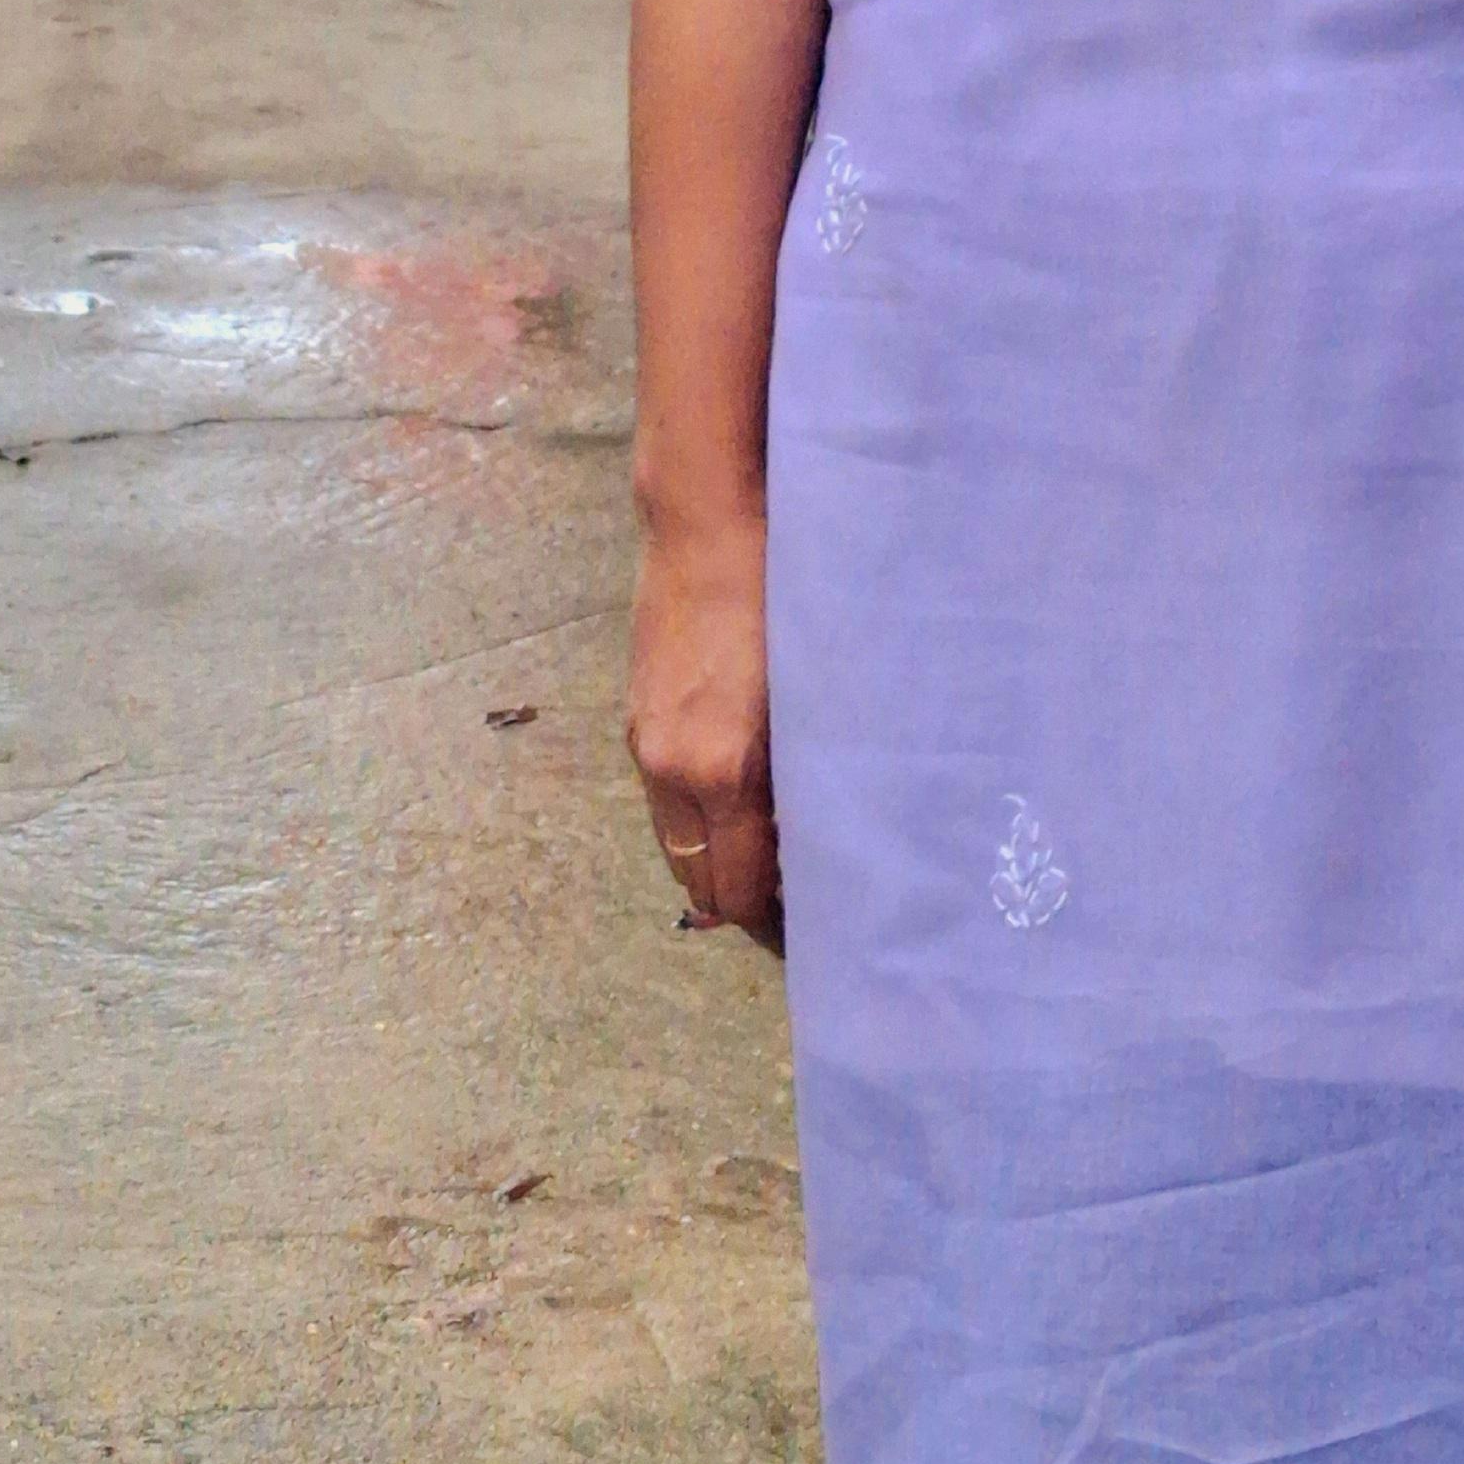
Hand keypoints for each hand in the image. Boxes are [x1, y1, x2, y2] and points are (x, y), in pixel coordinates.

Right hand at [625, 498, 784, 952]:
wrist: (707, 525)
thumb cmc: (784, 599)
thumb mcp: (815, 693)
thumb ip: (811, 774)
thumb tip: (826, 842)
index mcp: (723, 770)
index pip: (740, 889)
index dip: (777, 927)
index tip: (822, 938)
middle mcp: (673, 771)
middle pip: (700, 884)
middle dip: (745, 909)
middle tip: (803, 916)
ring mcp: (646, 748)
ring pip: (676, 849)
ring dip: (717, 870)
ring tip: (772, 871)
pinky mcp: (636, 723)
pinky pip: (663, 808)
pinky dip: (697, 830)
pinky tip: (736, 816)